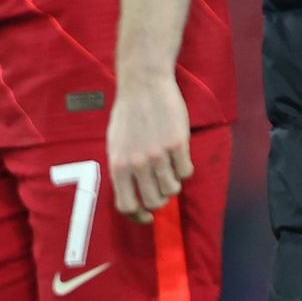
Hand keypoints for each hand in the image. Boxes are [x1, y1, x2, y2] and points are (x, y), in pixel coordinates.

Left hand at [106, 73, 192, 224]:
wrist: (143, 83)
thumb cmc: (128, 113)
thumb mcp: (115, 143)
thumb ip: (122, 169)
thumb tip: (131, 195)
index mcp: (118, 165)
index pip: (127, 206)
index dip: (139, 216)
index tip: (147, 217)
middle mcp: (137, 164)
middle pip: (154, 202)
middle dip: (159, 200)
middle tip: (161, 187)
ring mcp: (158, 155)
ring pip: (172, 189)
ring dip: (173, 183)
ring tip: (169, 167)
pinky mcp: (177, 144)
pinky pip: (186, 172)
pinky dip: (184, 168)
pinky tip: (179, 155)